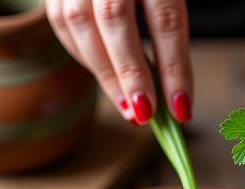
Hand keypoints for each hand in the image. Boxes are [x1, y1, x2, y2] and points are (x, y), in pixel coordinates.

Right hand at [45, 0, 191, 123]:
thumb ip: (169, 26)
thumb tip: (173, 93)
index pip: (165, 17)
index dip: (174, 67)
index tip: (182, 109)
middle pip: (115, 18)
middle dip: (131, 74)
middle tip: (146, 115)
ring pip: (80, 23)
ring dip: (106, 76)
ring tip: (130, 110)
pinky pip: (62, 24)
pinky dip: (86, 59)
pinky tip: (107, 79)